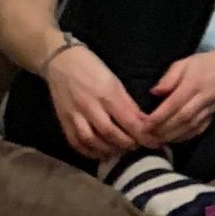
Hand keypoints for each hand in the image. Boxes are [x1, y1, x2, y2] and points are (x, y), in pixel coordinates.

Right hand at [46, 43, 150, 160]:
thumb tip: (144, 122)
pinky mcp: (63, 120)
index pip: (128, 120)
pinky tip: (100, 154)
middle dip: (127, 144)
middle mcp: (90, 106)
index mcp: (107, 94)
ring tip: (121, 151)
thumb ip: (128, 103)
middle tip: (138, 148)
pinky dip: (89, 151)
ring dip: (109, 149)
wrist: (60, 61)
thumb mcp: (114, 81)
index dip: (143, 135)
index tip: (154, 143)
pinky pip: (75, 141)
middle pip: (111, 133)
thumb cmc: (92, 67)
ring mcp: (74, 114)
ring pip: (92, 140)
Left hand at [145, 50, 214, 145]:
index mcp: (194, 84)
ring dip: (173, 135)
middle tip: (148, 135)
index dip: (159, 116)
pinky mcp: (214, 114)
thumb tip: (154, 92)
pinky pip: (200, 129)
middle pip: (182, 118)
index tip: (145, 124)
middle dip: (164, 129)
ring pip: (191, 126)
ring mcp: (210, 108)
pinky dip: (186, 136)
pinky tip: (174, 139)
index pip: (174, 103)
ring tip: (158, 140)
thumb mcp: (184, 63)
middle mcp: (203, 98)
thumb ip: (169, 78)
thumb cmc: (205, 63)